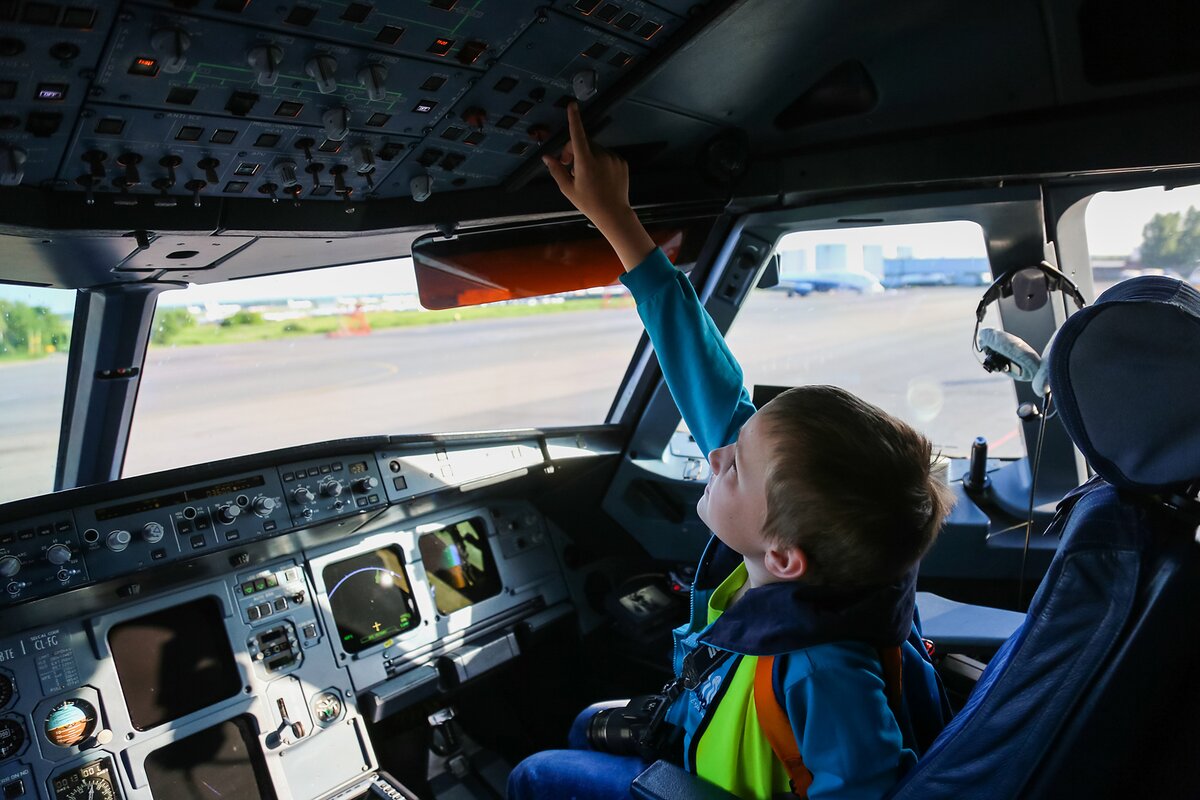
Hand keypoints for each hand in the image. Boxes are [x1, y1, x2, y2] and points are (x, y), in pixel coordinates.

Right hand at [542, 103, 629, 228]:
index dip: (574, 119)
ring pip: (595, 149)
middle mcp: (600, 156)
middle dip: (574, 150)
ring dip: (588, 156)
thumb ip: (557, 170)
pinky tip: (600, 177)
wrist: (613, 212)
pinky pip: (607, 155)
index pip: (577, 135)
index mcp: (585, 162)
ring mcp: (613, 158)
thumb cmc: (588, 202)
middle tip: (568, 165)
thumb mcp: (568, 188)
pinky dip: (601, 161)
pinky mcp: (621, 161)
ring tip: (587, 175)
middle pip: (584, 143)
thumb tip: (547, 157)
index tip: (572, 105)